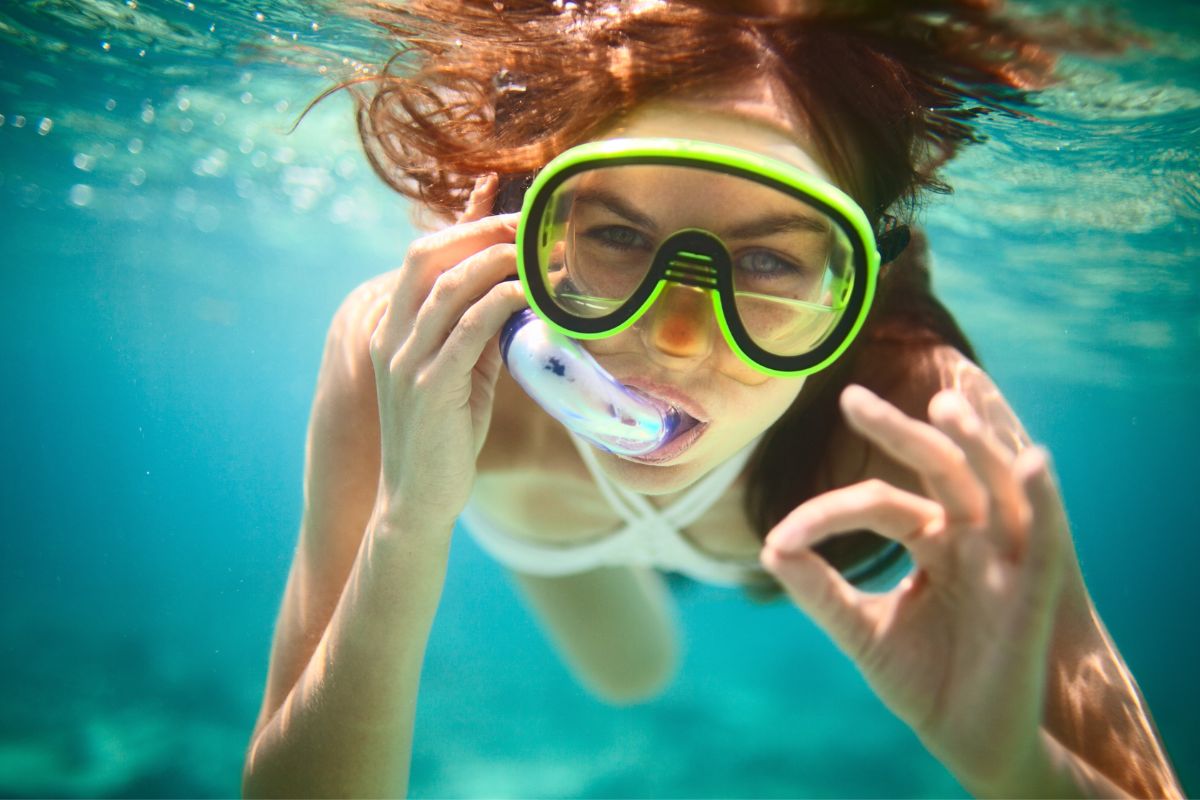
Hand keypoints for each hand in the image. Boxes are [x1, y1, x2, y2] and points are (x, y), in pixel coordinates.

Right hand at [369, 175, 526, 529]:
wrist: (418, 501)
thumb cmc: (444, 438)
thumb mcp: (462, 375)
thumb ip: (479, 335)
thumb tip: (517, 295)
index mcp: (393, 329)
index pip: (423, 258)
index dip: (466, 229)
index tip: (513, 218)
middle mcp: (391, 337)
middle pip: (428, 257)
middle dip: (481, 232)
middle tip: (530, 226)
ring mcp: (406, 362)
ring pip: (448, 287)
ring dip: (498, 261)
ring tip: (537, 253)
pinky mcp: (429, 389)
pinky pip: (467, 330)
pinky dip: (499, 303)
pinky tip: (528, 294)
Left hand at [760, 384, 1071, 793]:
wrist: (966, 739)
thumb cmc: (923, 681)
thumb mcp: (862, 630)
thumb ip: (821, 589)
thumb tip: (770, 546)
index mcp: (932, 539)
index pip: (879, 502)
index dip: (828, 513)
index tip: (780, 540)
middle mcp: (970, 537)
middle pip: (939, 467)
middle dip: (900, 431)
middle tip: (852, 400)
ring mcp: (1005, 558)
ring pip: (995, 484)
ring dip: (977, 443)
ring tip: (948, 405)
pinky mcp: (1035, 591)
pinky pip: (1047, 536)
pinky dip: (1044, 499)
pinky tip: (1033, 461)